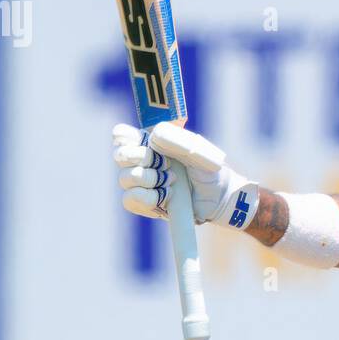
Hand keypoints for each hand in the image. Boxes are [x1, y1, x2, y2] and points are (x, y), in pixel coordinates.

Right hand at [112, 123, 258, 229]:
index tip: (145, 143)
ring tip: (172, 181)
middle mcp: (142, 162)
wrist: (219, 198)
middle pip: (120, 156)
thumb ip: (177, 140)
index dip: (125, 138)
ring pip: (125, 178)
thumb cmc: (209, 170)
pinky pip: (129, 199)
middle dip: (141, 158)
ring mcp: (141, 184)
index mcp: (151, 143)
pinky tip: (166, 196)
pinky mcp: (144, 204)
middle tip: (165, 163)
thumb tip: (153, 136)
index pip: (121, 135)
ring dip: (150, 179)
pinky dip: (147, 198)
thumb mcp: (197, 151)